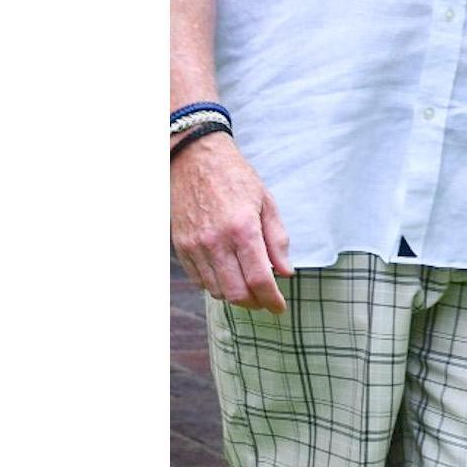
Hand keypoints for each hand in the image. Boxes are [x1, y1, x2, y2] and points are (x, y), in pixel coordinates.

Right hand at [172, 132, 292, 314]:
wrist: (196, 159)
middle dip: (254, 303)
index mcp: (243, 228)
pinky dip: (215, 286)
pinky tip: (227, 276)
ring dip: (235, 296)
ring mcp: (195, 247)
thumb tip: (285, 272)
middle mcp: (217, 242)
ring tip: (248, 288)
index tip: (280, 308)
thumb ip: (277, 239)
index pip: (260, 279)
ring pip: (216, 291)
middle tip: (265, 300)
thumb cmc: (236, 177)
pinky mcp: (181, 247)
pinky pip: (198, 281)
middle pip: (236, 293)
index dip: (272, 300)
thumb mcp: (266, 201)